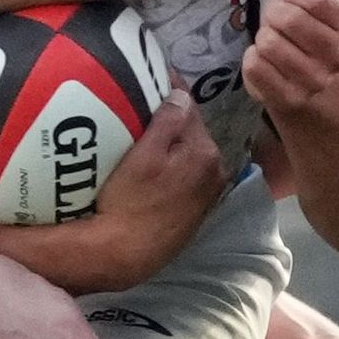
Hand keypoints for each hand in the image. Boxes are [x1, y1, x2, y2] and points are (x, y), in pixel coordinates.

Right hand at [69, 100, 227, 285]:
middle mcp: (216, 170)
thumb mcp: (143, 156)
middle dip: (170, 119)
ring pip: (189, 152)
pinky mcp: (197, 210)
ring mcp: (209, 192)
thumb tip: (180, 93)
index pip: (187, 105)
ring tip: (144, 138)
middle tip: (139, 111)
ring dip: (172, 143)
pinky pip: (186, 173)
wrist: (123, 256)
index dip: (165, 91)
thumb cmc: (127, 203)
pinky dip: (173, 165)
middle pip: (190, 130)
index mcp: (205, 151)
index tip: (144, 82)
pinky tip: (153, 170)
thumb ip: (167, 121)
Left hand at [241, 0, 338, 120]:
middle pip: (292, 20)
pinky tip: (264, 60)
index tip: (294, 2)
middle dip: (275, 14)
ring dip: (263, 37)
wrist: (300, 67)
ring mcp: (318, 81)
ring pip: (269, 44)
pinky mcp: (291, 98)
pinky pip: (255, 67)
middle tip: (278, 22)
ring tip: (273, 42)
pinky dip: (252, 57)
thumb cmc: (304, 21)